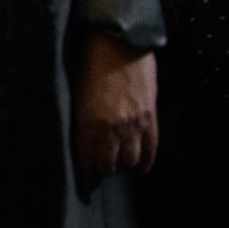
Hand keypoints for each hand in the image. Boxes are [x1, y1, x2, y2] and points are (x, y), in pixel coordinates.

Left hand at [71, 28, 157, 193]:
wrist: (119, 42)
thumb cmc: (91, 63)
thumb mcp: (77, 94)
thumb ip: (82, 119)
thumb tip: (84, 138)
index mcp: (87, 123)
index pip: (86, 161)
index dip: (86, 176)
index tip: (85, 185)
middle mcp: (110, 129)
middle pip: (108, 165)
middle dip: (103, 171)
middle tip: (100, 171)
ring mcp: (133, 125)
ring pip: (129, 161)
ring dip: (123, 165)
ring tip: (119, 163)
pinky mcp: (150, 117)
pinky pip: (150, 148)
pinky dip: (146, 160)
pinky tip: (142, 167)